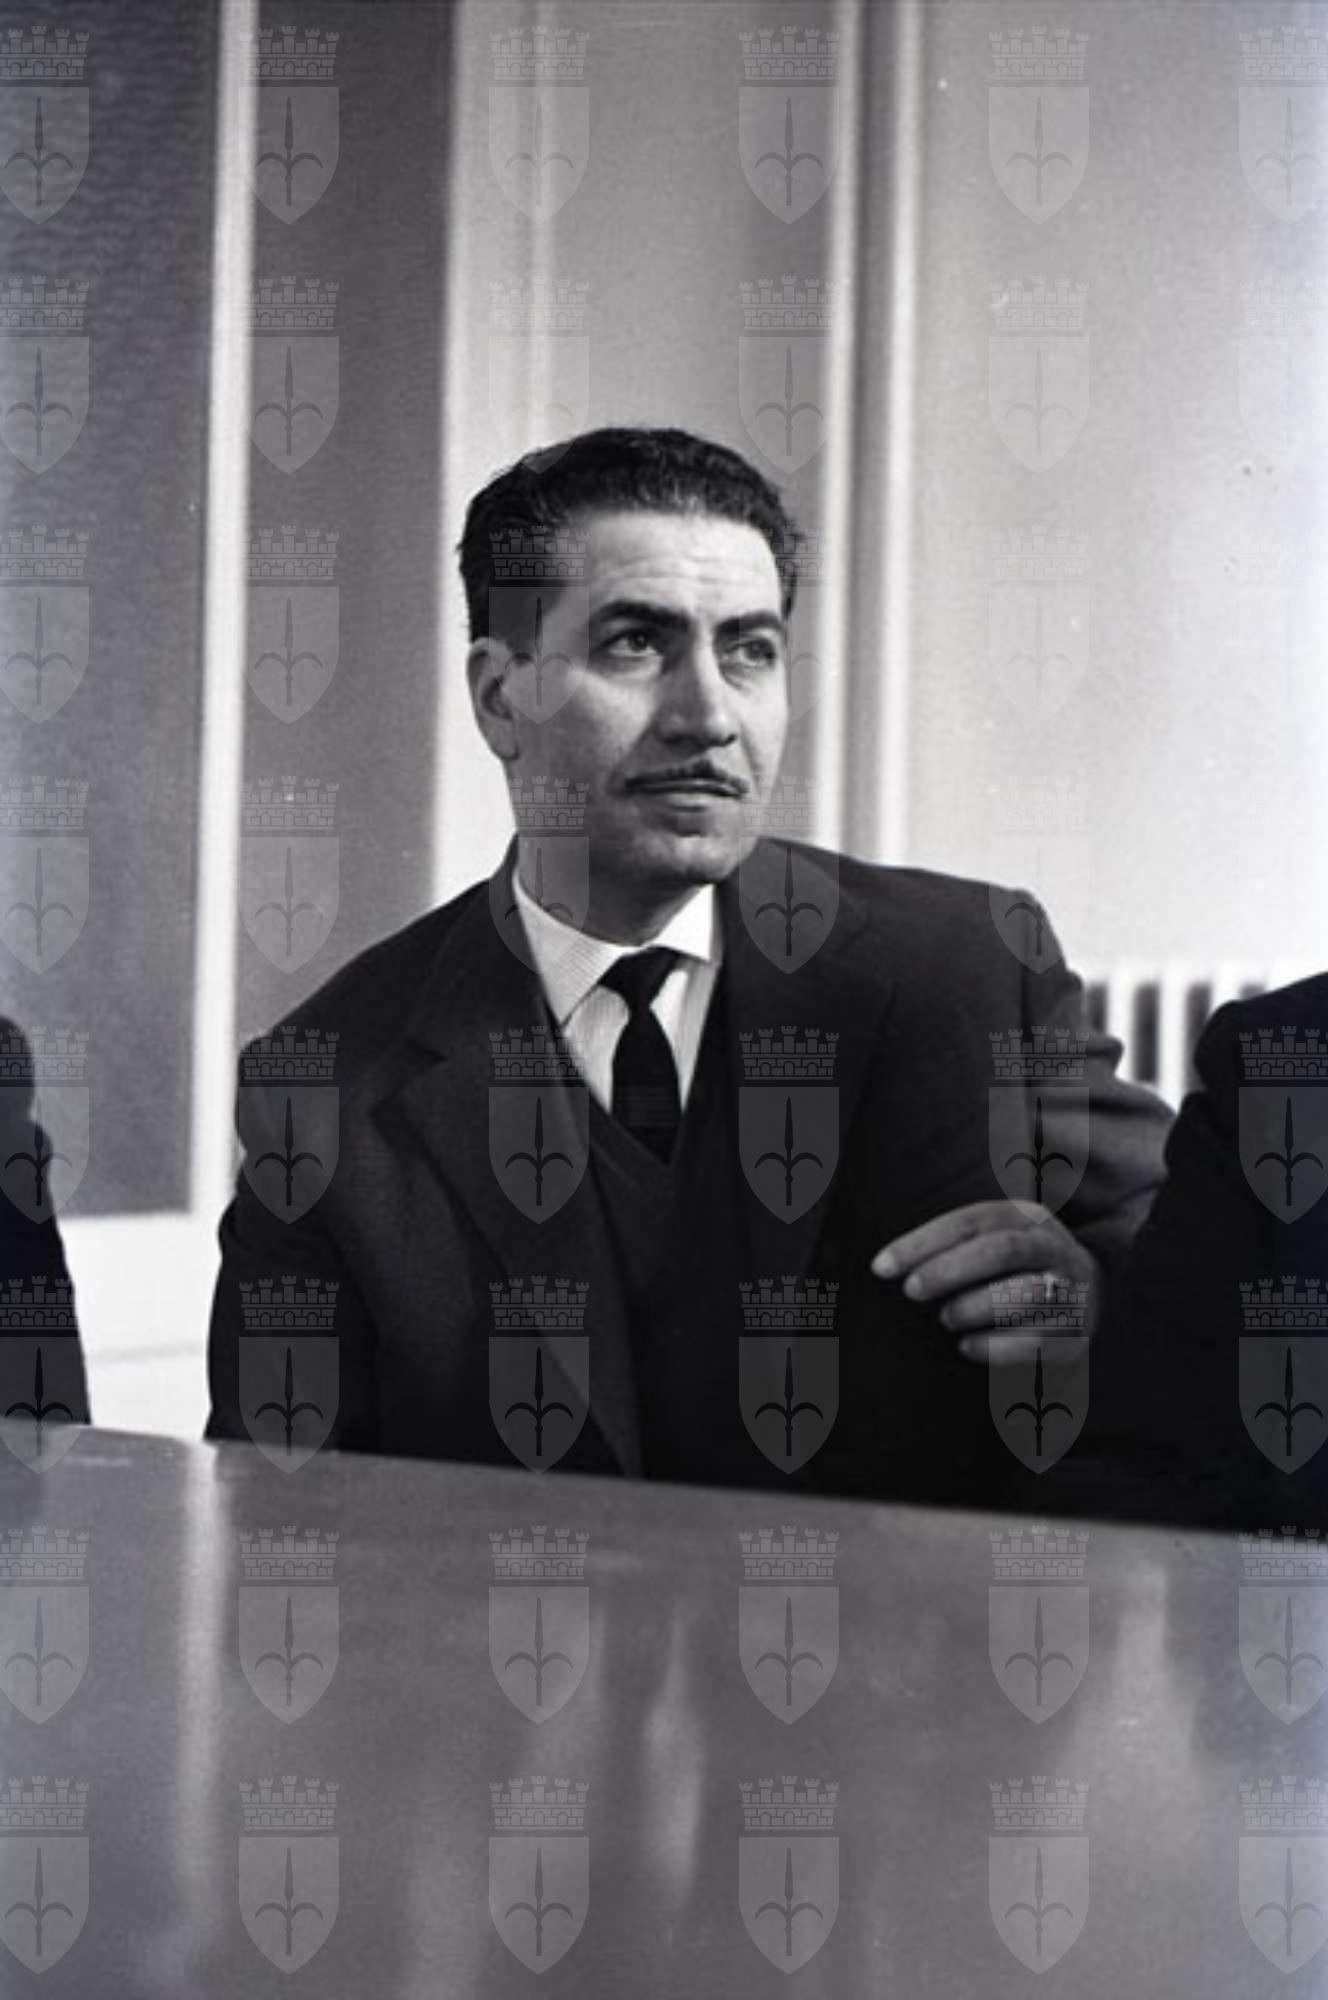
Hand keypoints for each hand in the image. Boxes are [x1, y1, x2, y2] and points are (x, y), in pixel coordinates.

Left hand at [871, 1200, 1099, 1363]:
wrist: (1085, 1301)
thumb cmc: (1013, 1272)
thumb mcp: (991, 1243)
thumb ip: (953, 1245)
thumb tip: (885, 1266)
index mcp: (1025, 1218)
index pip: (970, 1222)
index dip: (922, 1242)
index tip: (881, 1267)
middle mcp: (1053, 1248)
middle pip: (1002, 1250)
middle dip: (949, 1270)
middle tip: (913, 1291)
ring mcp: (1072, 1290)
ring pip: (1024, 1292)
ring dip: (975, 1307)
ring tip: (947, 1319)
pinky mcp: (1076, 1334)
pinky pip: (1038, 1341)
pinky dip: (995, 1346)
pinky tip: (966, 1347)